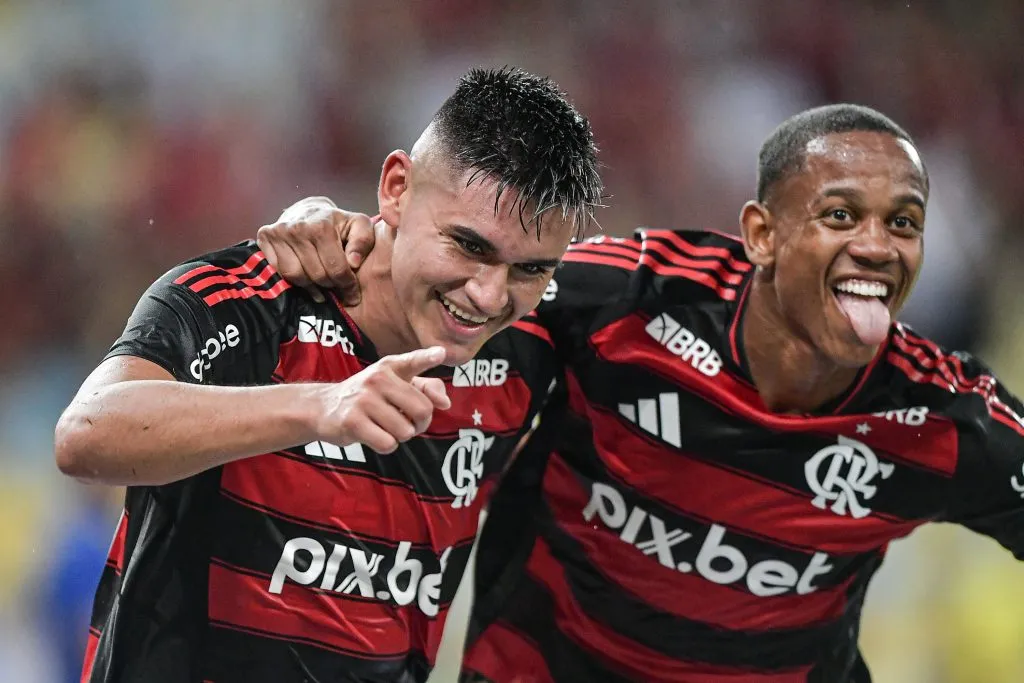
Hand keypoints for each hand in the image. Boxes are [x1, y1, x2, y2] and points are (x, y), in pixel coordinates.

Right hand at [257, 197, 375, 304]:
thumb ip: (363, 242)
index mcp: (322, 226)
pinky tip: (305, 279)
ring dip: (311, 287)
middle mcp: (297, 229)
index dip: (347, 285)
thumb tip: (354, 262)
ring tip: (322, 288)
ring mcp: (278, 233)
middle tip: (337, 289)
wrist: (309, 210)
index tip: (353, 293)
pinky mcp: (264, 238)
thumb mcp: (359, 225)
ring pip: (295, 276)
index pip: (336, 268)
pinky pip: (278, 271)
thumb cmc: (338, 222)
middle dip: (331, 286)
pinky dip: (292, 280)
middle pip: (316, 275)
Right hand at [316, 346, 450, 453]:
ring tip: (385, 427)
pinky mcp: (353, 422)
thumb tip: (445, 403)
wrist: (323, 408)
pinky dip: (386, 445)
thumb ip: (425, 388)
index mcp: (390, 367)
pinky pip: (388, 443)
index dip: (428, 357)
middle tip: (406, 422)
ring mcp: (364, 399)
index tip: (441, 353)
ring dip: (400, 436)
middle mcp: (378, 379)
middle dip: (420, 424)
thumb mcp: (394, 384)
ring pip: (406, 431)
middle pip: (423, 410)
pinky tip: (374, 435)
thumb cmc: (368, 397)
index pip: (412, 361)